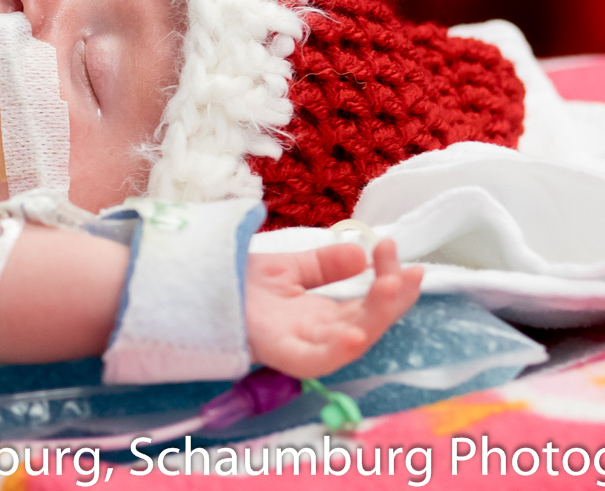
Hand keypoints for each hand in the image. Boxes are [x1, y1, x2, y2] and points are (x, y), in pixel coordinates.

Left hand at [245, 238, 422, 379]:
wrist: (197, 291)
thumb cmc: (241, 286)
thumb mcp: (289, 269)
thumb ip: (323, 265)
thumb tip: (361, 253)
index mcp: (325, 316)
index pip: (369, 302)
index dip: (388, 280)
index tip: (391, 246)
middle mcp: (321, 335)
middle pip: (369, 322)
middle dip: (392, 298)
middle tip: (408, 271)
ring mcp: (303, 346)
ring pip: (352, 341)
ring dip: (376, 316)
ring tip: (391, 288)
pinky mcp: (281, 354)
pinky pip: (315, 360)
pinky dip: (337, 349)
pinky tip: (355, 333)